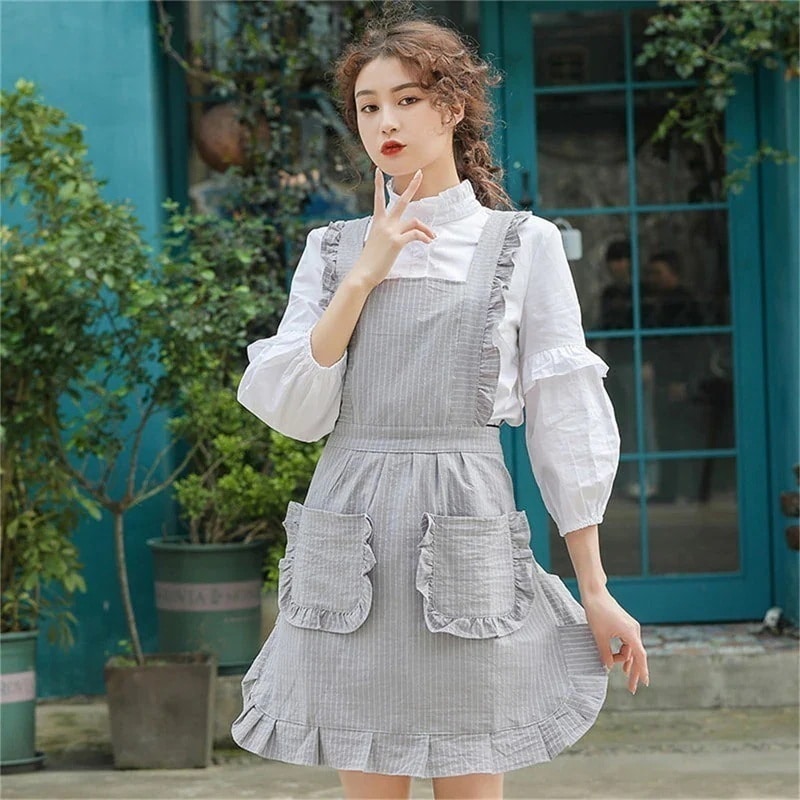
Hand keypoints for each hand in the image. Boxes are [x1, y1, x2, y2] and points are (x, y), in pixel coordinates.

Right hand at [350, 168, 436, 289]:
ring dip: (427, 228)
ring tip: (433, 236)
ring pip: (415, 221)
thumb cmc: (369, 261)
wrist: (363, 273)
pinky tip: (428, 242)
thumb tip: (396, 236)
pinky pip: (416, 235)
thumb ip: (385, 234)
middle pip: (401, 201)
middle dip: (412, 186)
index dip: (378, 184)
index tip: (378, 171)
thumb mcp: (376, 242)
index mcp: (377, 222)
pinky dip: (424, 238)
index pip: (378, 199)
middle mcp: (384, 223)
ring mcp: (390, 231)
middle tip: (420, 173)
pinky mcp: (396, 242)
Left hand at [582, 587, 649, 693]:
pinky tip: (620, 661)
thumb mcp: (599, 636)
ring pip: (631, 649)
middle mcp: (633, 630)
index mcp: (630, 633)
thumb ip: (605, 653)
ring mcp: (629, 626)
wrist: (595, 593)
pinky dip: (623, 652)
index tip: (644, 683)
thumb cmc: (596, 612)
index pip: (640, 656)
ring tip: (625, 676)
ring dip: (626, 661)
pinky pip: (627, 642)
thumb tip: (608, 668)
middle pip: (637, 655)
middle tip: (631, 689)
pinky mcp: (624, 624)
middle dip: (634, 671)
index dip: (642, 671)